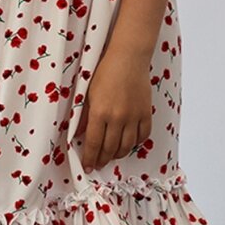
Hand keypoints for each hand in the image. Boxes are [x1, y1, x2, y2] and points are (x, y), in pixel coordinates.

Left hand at [75, 50, 152, 173]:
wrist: (128, 58)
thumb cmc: (105, 71)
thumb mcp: (88, 93)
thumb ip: (84, 116)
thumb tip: (79, 135)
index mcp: (100, 112)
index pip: (94, 143)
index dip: (90, 158)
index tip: (87, 167)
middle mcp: (118, 118)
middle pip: (110, 148)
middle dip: (102, 159)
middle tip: (98, 164)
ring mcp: (134, 116)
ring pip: (126, 146)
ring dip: (117, 154)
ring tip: (111, 155)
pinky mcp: (146, 113)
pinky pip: (142, 136)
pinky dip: (135, 143)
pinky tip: (128, 143)